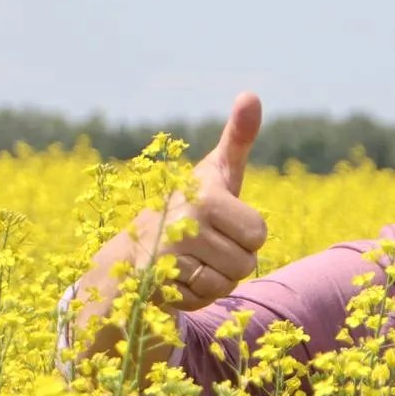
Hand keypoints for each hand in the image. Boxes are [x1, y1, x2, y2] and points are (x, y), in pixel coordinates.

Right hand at [107, 92, 268, 311]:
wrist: (136, 245)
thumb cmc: (190, 205)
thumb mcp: (217, 173)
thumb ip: (238, 137)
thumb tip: (251, 94)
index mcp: (205, 196)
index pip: (259, 233)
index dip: (246, 233)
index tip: (222, 221)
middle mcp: (183, 223)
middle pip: (245, 263)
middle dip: (232, 260)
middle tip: (206, 244)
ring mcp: (166, 255)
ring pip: (224, 284)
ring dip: (214, 279)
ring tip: (192, 260)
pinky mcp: (154, 283)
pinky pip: (200, 300)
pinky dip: (194, 295)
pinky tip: (178, 277)